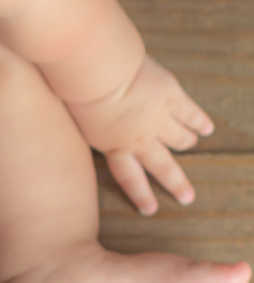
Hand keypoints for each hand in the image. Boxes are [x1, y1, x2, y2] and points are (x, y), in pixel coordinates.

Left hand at [66, 54, 213, 214]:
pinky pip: (191, 114)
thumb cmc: (76, 92)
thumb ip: (88, 131)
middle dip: (176, 183)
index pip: (129, 177)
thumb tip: (88, 132)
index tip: (151, 210)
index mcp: (113, 146)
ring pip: (180, 139)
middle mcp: (139, 138)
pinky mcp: (171, 96)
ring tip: (191, 144)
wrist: (98, 72)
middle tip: (187, 197)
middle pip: (162, 166)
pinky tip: (207, 129)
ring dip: (187, 143)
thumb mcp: (76, 122)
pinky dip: (200, 122)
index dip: (141, 194)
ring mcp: (158, 118)